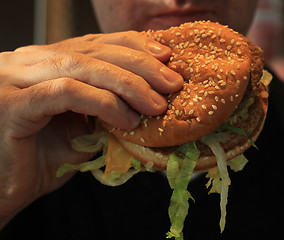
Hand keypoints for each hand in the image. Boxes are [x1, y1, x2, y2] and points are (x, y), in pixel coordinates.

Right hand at [0, 31, 182, 225]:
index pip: (95, 43)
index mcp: (47, 62)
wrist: (4, 190)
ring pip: (82, 66)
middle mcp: (30, 62)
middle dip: (140, 65)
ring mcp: (17, 78)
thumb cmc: (44, 158)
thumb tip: (150, 103)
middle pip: (93, 50)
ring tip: (156, 105)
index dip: (133, 45)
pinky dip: (102, 103)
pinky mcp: (13, 103)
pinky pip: (66, 92)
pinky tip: (125, 120)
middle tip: (172, 83)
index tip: (166, 58)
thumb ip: (108, 110)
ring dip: (127, 84)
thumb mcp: (83, 127)